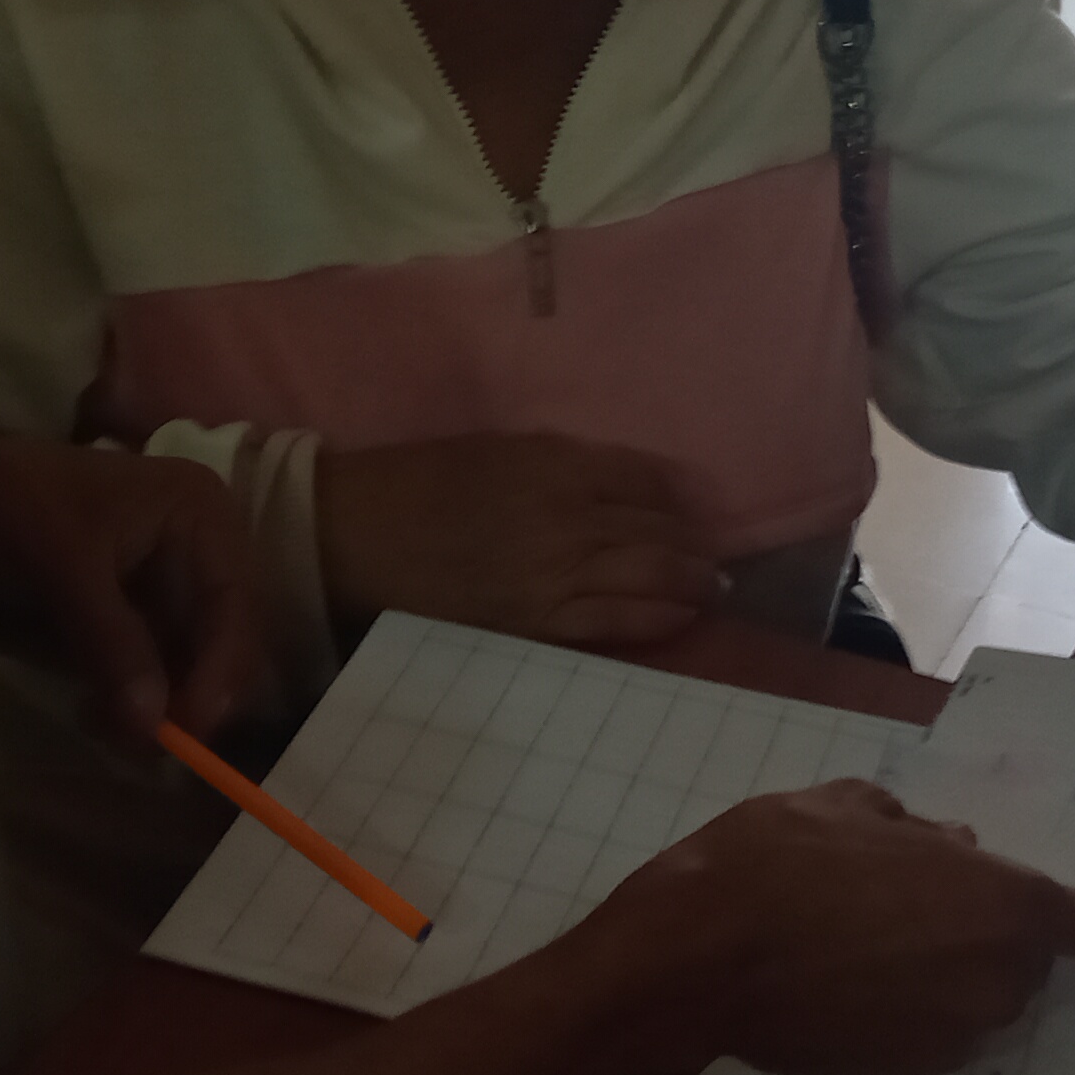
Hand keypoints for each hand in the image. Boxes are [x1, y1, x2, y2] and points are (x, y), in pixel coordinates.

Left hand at [0, 421, 264, 743]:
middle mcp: (194, 555)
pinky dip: (127, 710)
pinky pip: (145, 683)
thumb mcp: (61, 567)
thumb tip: (153, 727)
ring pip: (185, 672)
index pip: (234, 603)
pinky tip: (94, 720)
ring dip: (155, 712)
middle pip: (221, 644)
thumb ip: (112, 644)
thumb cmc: (0, 507)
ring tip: (106, 731)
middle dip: (189, 696)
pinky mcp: (122, 630)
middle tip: (146, 746)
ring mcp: (158, 595)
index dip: (220, 669)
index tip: (191, 727)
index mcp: (198, 515)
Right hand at [318, 432, 727, 648]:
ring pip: (648, 579)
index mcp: (554, 464)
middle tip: (718, 556)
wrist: (355, 538)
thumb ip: (562, 465)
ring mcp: (555, 576)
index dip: (678, 496)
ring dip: (690, 584)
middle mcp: (567, 518)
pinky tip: (678, 618)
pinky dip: (654, 619)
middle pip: (657, 532)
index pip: (645, 480)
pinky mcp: (537, 625)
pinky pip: (612, 623)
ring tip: (712, 590)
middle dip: (696, 545)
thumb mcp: (496, 449)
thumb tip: (623, 485)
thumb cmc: (419, 483)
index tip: (696, 507)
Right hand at [591, 780, 1074, 1074]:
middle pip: (1029, 958)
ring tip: (871, 940)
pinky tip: (845, 982)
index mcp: (1006, 905)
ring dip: (947, 972)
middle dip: (992, 932)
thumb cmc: (781, 860)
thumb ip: (919, 830)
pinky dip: (906, 1010)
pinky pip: (930, 1032)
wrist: (700, 960)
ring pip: (977, 997)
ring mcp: (954, 1038)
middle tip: (923, 901)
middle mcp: (999, 982)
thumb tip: (951, 849)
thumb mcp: (850, 806)